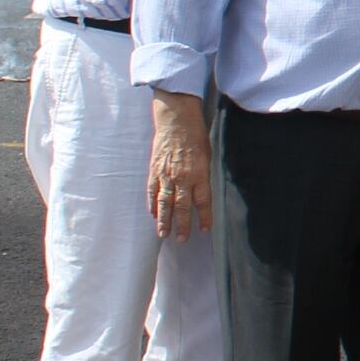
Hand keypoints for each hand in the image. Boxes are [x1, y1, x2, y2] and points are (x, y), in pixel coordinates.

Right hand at [147, 108, 213, 238]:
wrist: (177, 121)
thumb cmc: (196, 137)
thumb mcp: (207, 156)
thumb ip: (203, 176)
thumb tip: (201, 193)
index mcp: (199, 174)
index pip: (203, 201)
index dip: (204, 217)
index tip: (204, 230)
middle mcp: (182, 178)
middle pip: (182, 207)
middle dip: (182, 225)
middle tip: (182, 239)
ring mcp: (166, 175)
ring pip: (164, 203)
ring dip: (164, 220)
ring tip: (163, 234)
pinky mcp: (154, 171)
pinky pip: (152, 191)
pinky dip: (152, 204)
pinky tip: (153, 214)